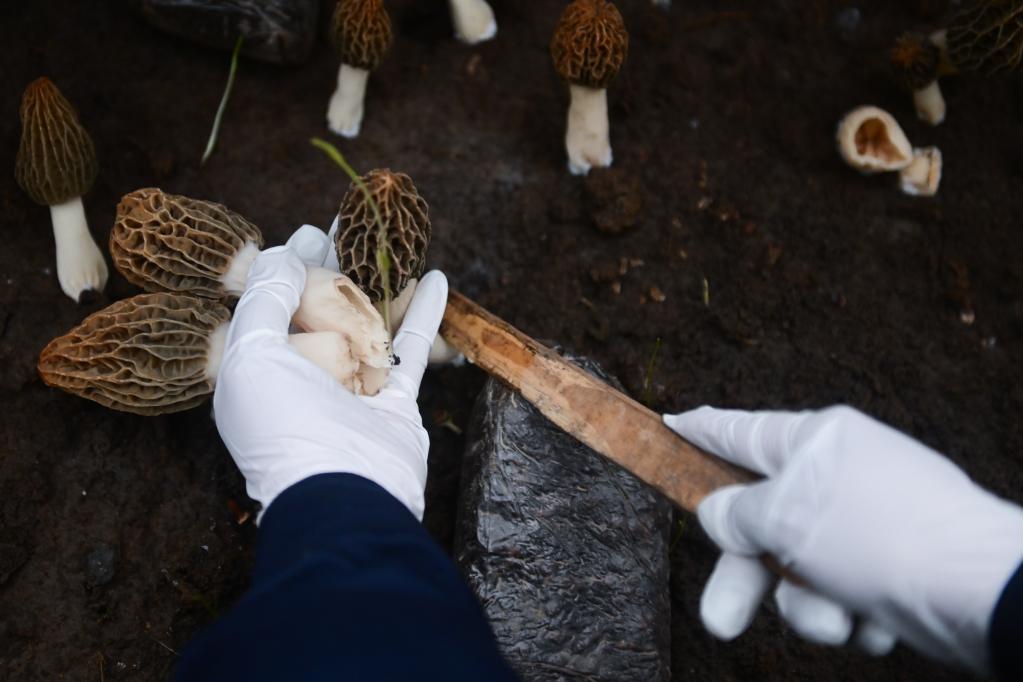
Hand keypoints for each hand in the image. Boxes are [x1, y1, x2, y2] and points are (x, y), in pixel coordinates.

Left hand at [213, 236, 448, 521]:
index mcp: (259, 370)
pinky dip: (423, 312)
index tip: (312, 231)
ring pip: (368, 323)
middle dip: (336, 265)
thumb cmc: (286, 427)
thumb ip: (264, 297)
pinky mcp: (393, 400)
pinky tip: (435, 277)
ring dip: (382, 283)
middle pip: (321, 309)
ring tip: (396, 242)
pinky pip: (409, 347)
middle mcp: (303, 378)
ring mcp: (351, 390)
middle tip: (353, 223)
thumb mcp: (252, 353)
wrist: (346, 493)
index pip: (272, 305)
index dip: (290, 265)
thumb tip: (286, 249)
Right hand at [663, 405, 1022, 672]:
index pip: (741, 432)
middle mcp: (841, 477)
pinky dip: (852, 614)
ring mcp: (868, 523)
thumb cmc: (880, 536)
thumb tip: (720, 514)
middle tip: (720, 621)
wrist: (979, 593)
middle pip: (766, 524)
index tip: (675, 423)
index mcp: (817, 442)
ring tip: (837, 619)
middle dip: (747, 579)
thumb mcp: (784, 516)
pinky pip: (843, 594)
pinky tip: (875, 620)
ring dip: (810, 605)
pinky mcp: (894, 567)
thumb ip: (737, 514)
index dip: (703, 431)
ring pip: (802, 570)